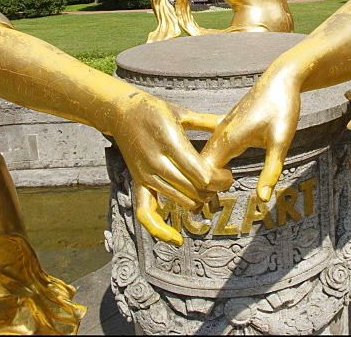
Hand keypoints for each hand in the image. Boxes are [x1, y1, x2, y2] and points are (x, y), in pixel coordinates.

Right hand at [110, 96, 232, 243]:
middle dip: (215, 190)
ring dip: (200, 200)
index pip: (202, 175)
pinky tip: (177, 240)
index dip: (220, 180)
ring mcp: (147, 175)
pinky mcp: (139, 182)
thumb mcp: (181, 112)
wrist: (120, 113)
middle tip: (223, 181)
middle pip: (195, 191)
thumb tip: (229, 123)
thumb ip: (206, 122)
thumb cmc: (153, 110)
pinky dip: (160, 230)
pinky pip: (147, 214)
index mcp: (171, 144)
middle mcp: (158, 163)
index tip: (228, 175)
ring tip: (208, 191)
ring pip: (181, 201)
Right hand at [201, 72, 300, 202]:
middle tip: (204, 214)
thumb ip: (271, 169)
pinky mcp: (227, 127)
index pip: (204, 173)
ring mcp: (221, 130)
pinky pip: (212, 150)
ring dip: (203, 179)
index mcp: (228, 138)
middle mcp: (220, 134)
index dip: (204, 192)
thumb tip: (263, 198)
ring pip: (203, 159)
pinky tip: (215, 177)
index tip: (210, 209)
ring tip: (207, 203)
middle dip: (200, 190)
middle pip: (199, 167)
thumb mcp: (281, 140)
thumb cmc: (282, 107)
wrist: (281, 79)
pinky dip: (210, 166)